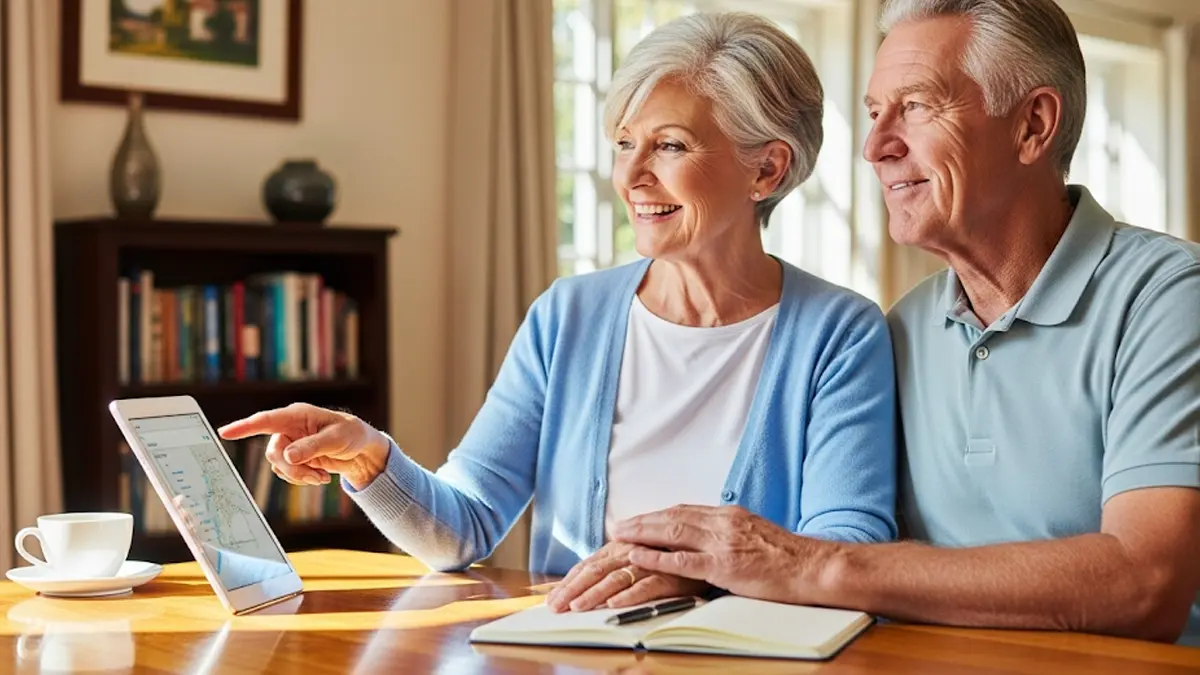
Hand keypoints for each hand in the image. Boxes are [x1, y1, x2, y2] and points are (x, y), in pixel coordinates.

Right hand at [217, 403, 390, 489]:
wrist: (361, 450)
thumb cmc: (351, 434)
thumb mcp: (336, 439)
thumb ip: (312, 447)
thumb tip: (288, 457)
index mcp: (297, 415)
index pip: (266, 420)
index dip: (244, 427)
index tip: (224, 433)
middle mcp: (289, 428)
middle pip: (274, 452)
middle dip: (292, 468)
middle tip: (315, 475)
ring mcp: (290, 444)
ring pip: (279, 466)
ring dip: (300, 475)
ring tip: (322, 476)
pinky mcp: (294, 458)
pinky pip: (287, 473)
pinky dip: (302, 478)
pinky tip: (320, 476)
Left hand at [545, 541, 708, 612]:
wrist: (712, 548)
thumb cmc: (671, 557)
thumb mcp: (640, 559)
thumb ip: (617, 566)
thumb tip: (586, 584)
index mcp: (621, 548)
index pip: (588, 565)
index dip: (568, 581)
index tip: (551, 598)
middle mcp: (632, 552)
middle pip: (596, 570)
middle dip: (573, 589)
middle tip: (555, 607)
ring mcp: (650, 563)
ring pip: (617, 578)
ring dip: (595, 593)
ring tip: (577, 607)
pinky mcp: (670, 575)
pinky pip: (647, 586)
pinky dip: (630, 595)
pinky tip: (613, 605)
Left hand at [612, 505, 843, 605]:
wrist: (813, 566)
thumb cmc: (790, 558)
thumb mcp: (757, 534)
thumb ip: (733, 532)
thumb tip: (716, 536)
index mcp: (730, 515)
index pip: (685, 510)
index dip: (658, 515)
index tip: (639, 518)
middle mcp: (723, 523)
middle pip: (672, 517)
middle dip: (642, 521)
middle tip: (619, 525)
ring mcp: (722, 543)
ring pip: (671, 532)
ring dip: (641, 534)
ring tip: (619, 537)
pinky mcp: (724, 566)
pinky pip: (682, 561)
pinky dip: (656, 558)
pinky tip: (637, 557)